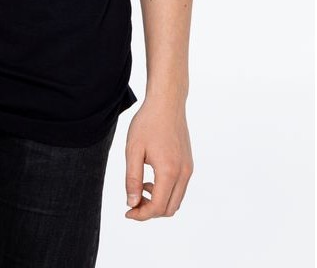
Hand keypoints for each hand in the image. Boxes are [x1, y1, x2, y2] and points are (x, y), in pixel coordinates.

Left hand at [123, 99, 193, 219]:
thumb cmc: (147, 123)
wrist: (167, 102)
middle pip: (170, 209)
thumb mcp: (133, 150)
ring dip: (159, 202)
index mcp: (169, 171)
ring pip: (176, 200)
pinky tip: (151, 179)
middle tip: (132, 202)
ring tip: (141, 187)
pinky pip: (179, 188)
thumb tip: (132, 203)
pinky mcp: (188, 164)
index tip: (127, 211)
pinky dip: (166, 192)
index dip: (141, 214)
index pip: (158, 207)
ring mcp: (188, 169)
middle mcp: (183, 173)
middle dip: (150, 211)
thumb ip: (132, 178)